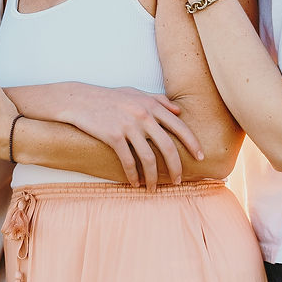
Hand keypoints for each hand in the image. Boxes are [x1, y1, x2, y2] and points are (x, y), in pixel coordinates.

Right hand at [62, 84, 202, 187]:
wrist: (80, 100)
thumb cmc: (109, 97)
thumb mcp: (135, 93)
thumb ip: (158, 100)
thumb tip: (179, 111)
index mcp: (151, 105)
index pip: (179, 127)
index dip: (192, 143)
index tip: (200, 158)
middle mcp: (143, 115)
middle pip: (167, 146)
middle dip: (176, 167)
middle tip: (179, 180)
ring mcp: (128, 126)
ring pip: (148, 158)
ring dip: (153, 177)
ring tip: (153, 188)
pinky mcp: (113, 136)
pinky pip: (128, 161)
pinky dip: (133, 175)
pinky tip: (135, 183)